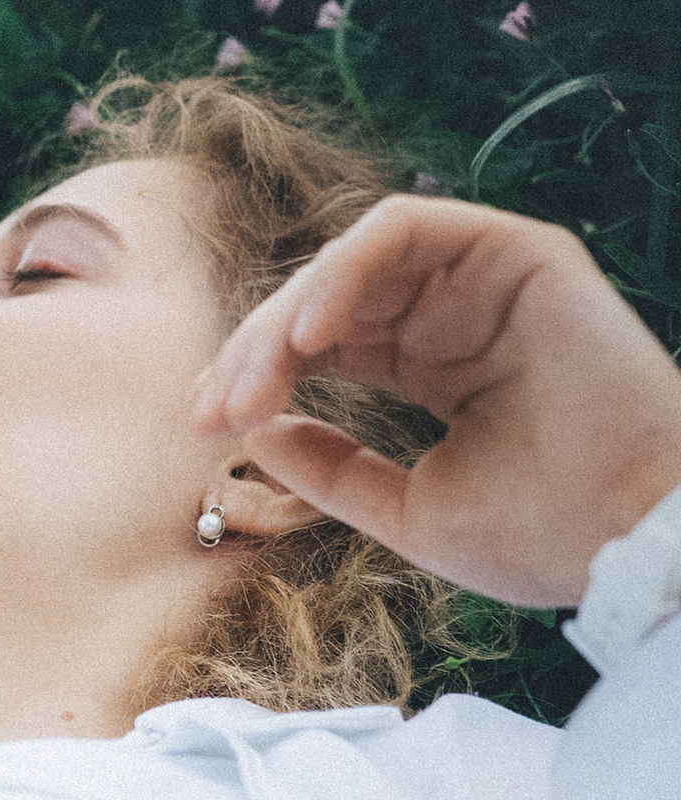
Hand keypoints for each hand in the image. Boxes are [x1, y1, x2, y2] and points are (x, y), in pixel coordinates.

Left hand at [194, 194, 680, 607]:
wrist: (626, 543)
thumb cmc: (535, 534)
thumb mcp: (401, 507)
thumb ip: (328, 466)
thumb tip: (250, 429)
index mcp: (427, 367)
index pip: (316, 348)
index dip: (251, 376)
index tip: (200, 426)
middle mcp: (449, 315)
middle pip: (319, 304)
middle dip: (251, 354)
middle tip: (209, 411)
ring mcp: (482, 280)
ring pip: (345, 265)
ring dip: (283, 319)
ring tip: (250, 385)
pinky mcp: (517, 253)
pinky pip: (403, 229)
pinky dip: (340, 272)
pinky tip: (307, 337)